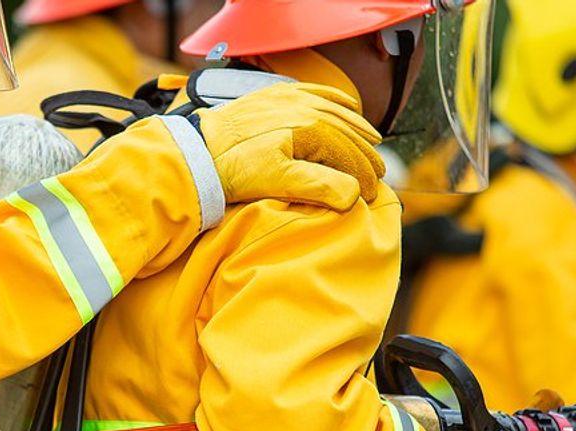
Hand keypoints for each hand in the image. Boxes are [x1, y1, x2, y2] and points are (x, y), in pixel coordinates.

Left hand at [195, 82, 385, 203]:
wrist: (198, 151)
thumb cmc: (235, 168)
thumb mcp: (278, 181)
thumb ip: (318, 186)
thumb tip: (353, 194)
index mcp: (310, 127)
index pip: (348, 152)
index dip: (363, 175)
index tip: (370, 194)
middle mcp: (304, 107)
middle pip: (345, 131)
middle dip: (364, 155)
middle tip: (378, 175)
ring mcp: (289, 98)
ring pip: (334, 111)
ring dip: (356, 128)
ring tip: (372, 143)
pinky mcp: (274, 95)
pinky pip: (315, 92)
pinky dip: (335, 99)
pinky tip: (347, 105)